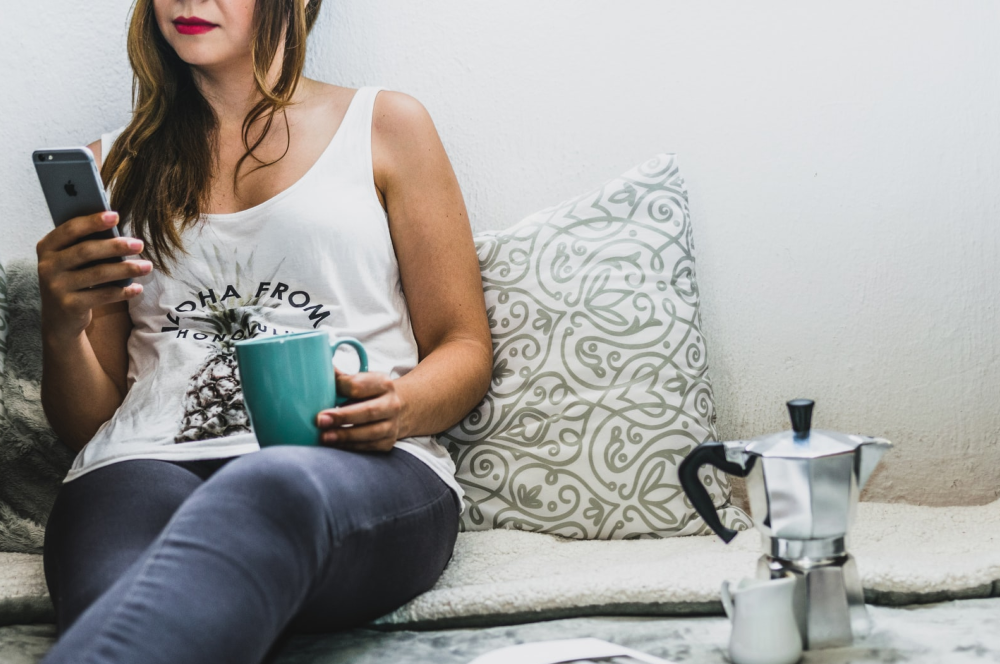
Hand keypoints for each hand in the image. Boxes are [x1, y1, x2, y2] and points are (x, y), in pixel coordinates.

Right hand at [36, 210, 151, 340]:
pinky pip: (103, 295)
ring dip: (126, 269)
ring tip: (147, 266)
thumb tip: (117, 227)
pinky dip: (123, 291)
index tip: (116, 215)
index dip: (93, 221)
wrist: (59, 319)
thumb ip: (85, 244)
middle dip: (116, 246)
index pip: (70, 229)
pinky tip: (138, 288)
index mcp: (47, 247)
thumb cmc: (73, 280)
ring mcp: (56, 287)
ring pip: (98, 273)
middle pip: (86, 251)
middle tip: (139, 244)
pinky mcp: (69, 305)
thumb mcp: (71, 261)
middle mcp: (48, 266)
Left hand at [315, 368, 404, 451]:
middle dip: (342, 417)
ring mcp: (392, 424)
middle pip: (367, 411)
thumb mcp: (360, 381)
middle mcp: (392, 404)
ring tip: (324, 437)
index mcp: (383, 383)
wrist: (394, 409)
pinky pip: (369, 446)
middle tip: (320, 420)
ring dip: (345, 435)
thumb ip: (341, 378)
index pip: (359, 386)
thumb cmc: (368, 394)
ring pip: (370, 432)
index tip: (321, 395)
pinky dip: (350, 446)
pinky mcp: (388, 441)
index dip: (339, 389)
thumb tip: (318, 370)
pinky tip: (335, 445)